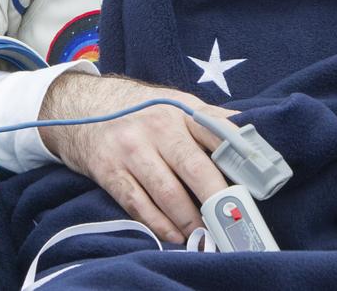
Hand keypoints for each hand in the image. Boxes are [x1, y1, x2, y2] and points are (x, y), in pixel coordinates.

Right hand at [39, 72, 236, 242]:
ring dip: (189, 219)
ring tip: (205, 233)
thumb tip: (253, 135)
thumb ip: (211, 120)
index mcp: (182, 109)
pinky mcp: (109, 171)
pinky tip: (174, 234)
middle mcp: (158, 127)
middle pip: (195, 167)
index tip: (255, 183)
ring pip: (167, 192)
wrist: (81, 106)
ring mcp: (131, 149)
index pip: (218, 132)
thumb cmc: (141, 108)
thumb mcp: (177, 102)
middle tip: (230, 219)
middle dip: (216, 198)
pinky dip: (158, 223)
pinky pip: (138, 204)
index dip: (239, 159)